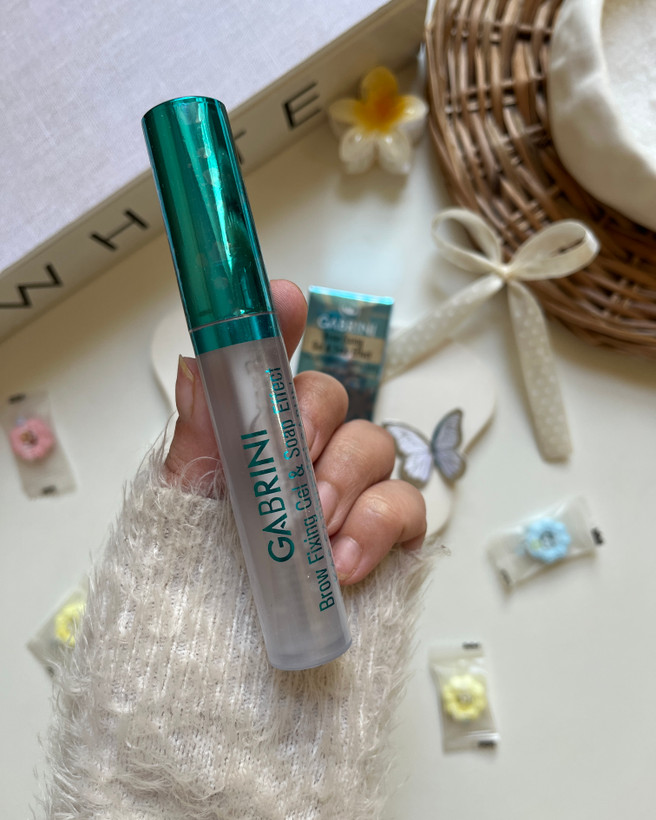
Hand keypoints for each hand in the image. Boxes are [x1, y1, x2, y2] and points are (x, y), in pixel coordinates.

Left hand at [164, 279, 425, 584]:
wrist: (229, 665)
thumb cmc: (202, 580)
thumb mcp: (185, 508)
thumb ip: (198, 435)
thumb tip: (196, 362)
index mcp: (252, 436)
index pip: (270, 364)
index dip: (280, 323)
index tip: (285, 299)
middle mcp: (304, 453)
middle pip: (330, 397)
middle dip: (316, 420)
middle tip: (296, 462)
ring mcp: (349, 491)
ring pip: (374, 444)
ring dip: (345, 480)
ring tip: (317, 529)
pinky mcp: (386, 533)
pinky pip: (405, 504)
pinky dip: (377, 526)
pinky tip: (344, 562)